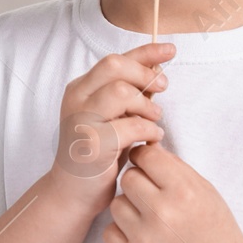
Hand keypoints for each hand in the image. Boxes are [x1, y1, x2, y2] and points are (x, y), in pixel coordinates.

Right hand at [49, 41, 174, 209]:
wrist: (72, 192)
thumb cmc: (97, 154)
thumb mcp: (112, 117)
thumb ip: (129, 95)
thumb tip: (157, 71)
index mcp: (80, 89)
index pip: (114, 59)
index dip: (145, 52)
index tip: (170, 50)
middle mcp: (76, 99)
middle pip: (114, 66)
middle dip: (144, 74)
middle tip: (162, 89)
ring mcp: (81, 120)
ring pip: (121, 91)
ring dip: (147, 105)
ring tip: (154, 119)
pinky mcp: (92, 143)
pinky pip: (130, 126)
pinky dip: (148, 130)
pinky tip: (151, 139)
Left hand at [104, 141, 242, 242]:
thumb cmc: (216, 230)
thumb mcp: (205, 190)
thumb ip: (174, 167)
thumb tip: (145, 147)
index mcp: (184, 191)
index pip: (145, 156)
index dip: (146, 159)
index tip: (150, 167)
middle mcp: (163, 213)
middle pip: (127, 178)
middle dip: (139, 183)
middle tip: (153, 196)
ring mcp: (145, 239)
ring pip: (116, 204)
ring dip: (130, 208)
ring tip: (151, 220)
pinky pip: (109, 232)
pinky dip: (122, 233)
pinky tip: (143, 237)